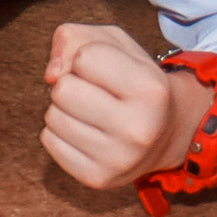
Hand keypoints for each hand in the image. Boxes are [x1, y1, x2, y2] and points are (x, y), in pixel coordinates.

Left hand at [38, 24, 209, 190]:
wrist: (168, 132)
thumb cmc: (134, 81)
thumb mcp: (115, 44)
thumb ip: (74, 38)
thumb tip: (51, 74)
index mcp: (150, 89)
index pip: (84, 58)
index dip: (88, 58)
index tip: (108, 71)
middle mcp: (138, 128)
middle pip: (63, 90)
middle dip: (72, 84)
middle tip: (96, 93)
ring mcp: (118, 159)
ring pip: (52, 116)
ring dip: (64, 109)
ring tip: (93, 113)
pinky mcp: (98, 178)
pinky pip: (48, 141)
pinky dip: (59, 132)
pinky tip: (86, 132)